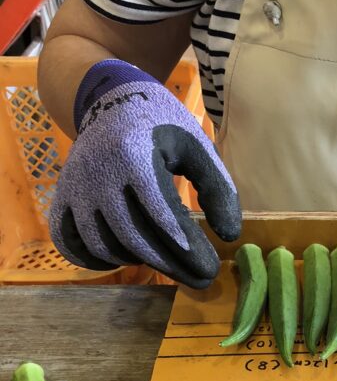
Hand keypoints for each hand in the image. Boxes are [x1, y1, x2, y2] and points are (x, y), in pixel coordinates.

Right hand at [49, 60, 240, 287]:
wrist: (111, 101)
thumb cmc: (161, 125)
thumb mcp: (197, 147)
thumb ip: (217, 188)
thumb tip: (229, 236)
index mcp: (135, 157)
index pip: (163, 216)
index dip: (188, 248)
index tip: (211, 268)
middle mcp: (99, 175)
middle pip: (135, 238)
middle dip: (172, 265)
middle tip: (201, 279)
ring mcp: (75, 189)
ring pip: (104, 246)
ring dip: (139, 262)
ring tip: (168, 260)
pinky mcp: (62, 199)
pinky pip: (71, 244)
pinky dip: (97, 260)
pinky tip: (127, 259)